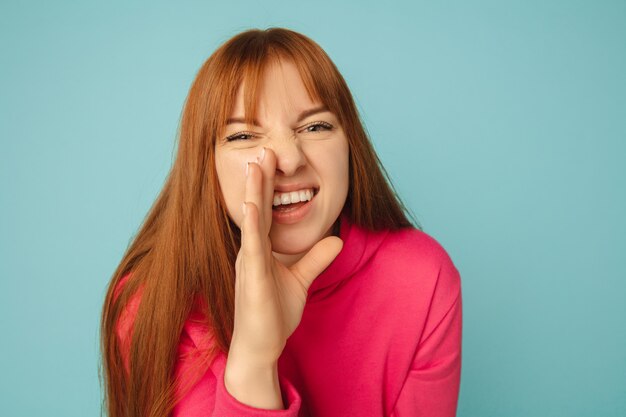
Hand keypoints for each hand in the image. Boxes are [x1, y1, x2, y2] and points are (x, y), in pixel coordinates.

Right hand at [229, 146, 342, 364]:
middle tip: (262, 149)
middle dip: (259, 178)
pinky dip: (252, 223)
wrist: (260, 347)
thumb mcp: (301, 280)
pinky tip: (252, 204)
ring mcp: (249, 261)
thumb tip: (336, 239)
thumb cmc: (273, 315)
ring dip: (253, 191)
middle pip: (256, 207)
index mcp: (260, 249)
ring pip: (251, 219)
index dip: (267, 185)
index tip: (271, 160)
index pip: (265, 210)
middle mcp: (250, 250)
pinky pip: (251, 245)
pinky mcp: (251, 276)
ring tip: (255, 164)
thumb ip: (316, 258)